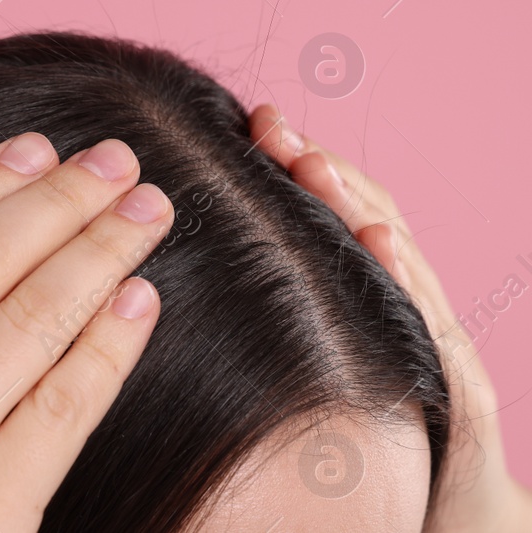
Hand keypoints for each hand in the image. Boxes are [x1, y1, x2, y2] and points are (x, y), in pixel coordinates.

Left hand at [249, 104, 531, 531]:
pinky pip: (430, 332)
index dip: (293, 174)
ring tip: (309, 162)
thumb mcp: (323, 388)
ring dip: (354, 206)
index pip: (333, 226)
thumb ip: (285, 339)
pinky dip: (404, 280)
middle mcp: (407, 320)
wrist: (460, 530)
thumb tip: (203, 296)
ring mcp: (439, 353)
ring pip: (398, 266)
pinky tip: (376, 241)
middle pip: (365, 227)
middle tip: (269, 124)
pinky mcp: (461, 398)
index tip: (244, 128)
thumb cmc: (375, 469)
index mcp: (369, 314)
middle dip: (319, 171)